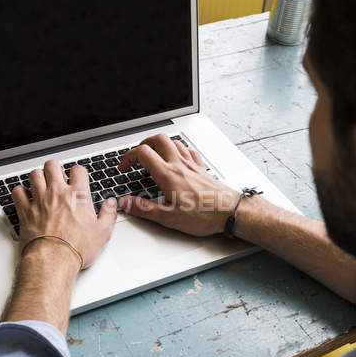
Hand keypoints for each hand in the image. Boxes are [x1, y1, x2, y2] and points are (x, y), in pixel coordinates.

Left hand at [11, 160, 117, 267]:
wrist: (52, 260)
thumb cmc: (76, 248)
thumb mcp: (102, 233)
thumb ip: (108, 214)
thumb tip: (111, 204)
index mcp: (77, 195)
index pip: (78, 170)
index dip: (79, 172)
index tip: (78, 179)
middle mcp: (57, 193)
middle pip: (52, 165)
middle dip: (55, 168)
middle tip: (57, 177)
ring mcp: (39, 200)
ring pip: (34, 174)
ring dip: (38, 177)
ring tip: (42, 184)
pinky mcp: (25, 210)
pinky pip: (18, 192)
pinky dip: (20, 192)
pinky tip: (25, 196)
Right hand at [117, 134, 240, 235]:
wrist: (230, 211)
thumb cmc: (204, 215)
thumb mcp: (168, 217)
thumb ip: (143, 209)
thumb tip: (125, 203)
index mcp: (168, 175)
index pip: (143, 153)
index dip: (128, 157)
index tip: (124, 167)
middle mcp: (179, 165)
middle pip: (158, 139)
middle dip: (144, 143)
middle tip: (137, 156)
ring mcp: (192, 165)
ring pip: (174, 142)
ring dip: (160, 144)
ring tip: (154, 154)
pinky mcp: (202, 169)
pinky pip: (189, 151)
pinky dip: (179, 150)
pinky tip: (178, 158)